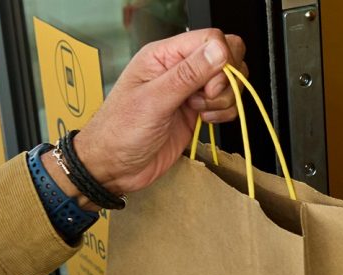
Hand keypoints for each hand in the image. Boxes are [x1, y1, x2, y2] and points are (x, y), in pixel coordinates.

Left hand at [75, 29, 246, 194]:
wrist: (113, 168)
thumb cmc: (118, 133)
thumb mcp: (153, 101)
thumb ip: (187, 75)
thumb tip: (218, 50)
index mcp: (163, 56)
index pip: (210, 39)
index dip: (220, 59)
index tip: (210, 86)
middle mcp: (178, 69)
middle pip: (226, 56)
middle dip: (226, 80)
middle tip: (205, 99)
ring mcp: (189, 91)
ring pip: (229, 81)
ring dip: (224, 99)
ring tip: (199, 112)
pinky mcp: (196, 112)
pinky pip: (225, 103)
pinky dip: (223, 112)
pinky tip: (204, 121)